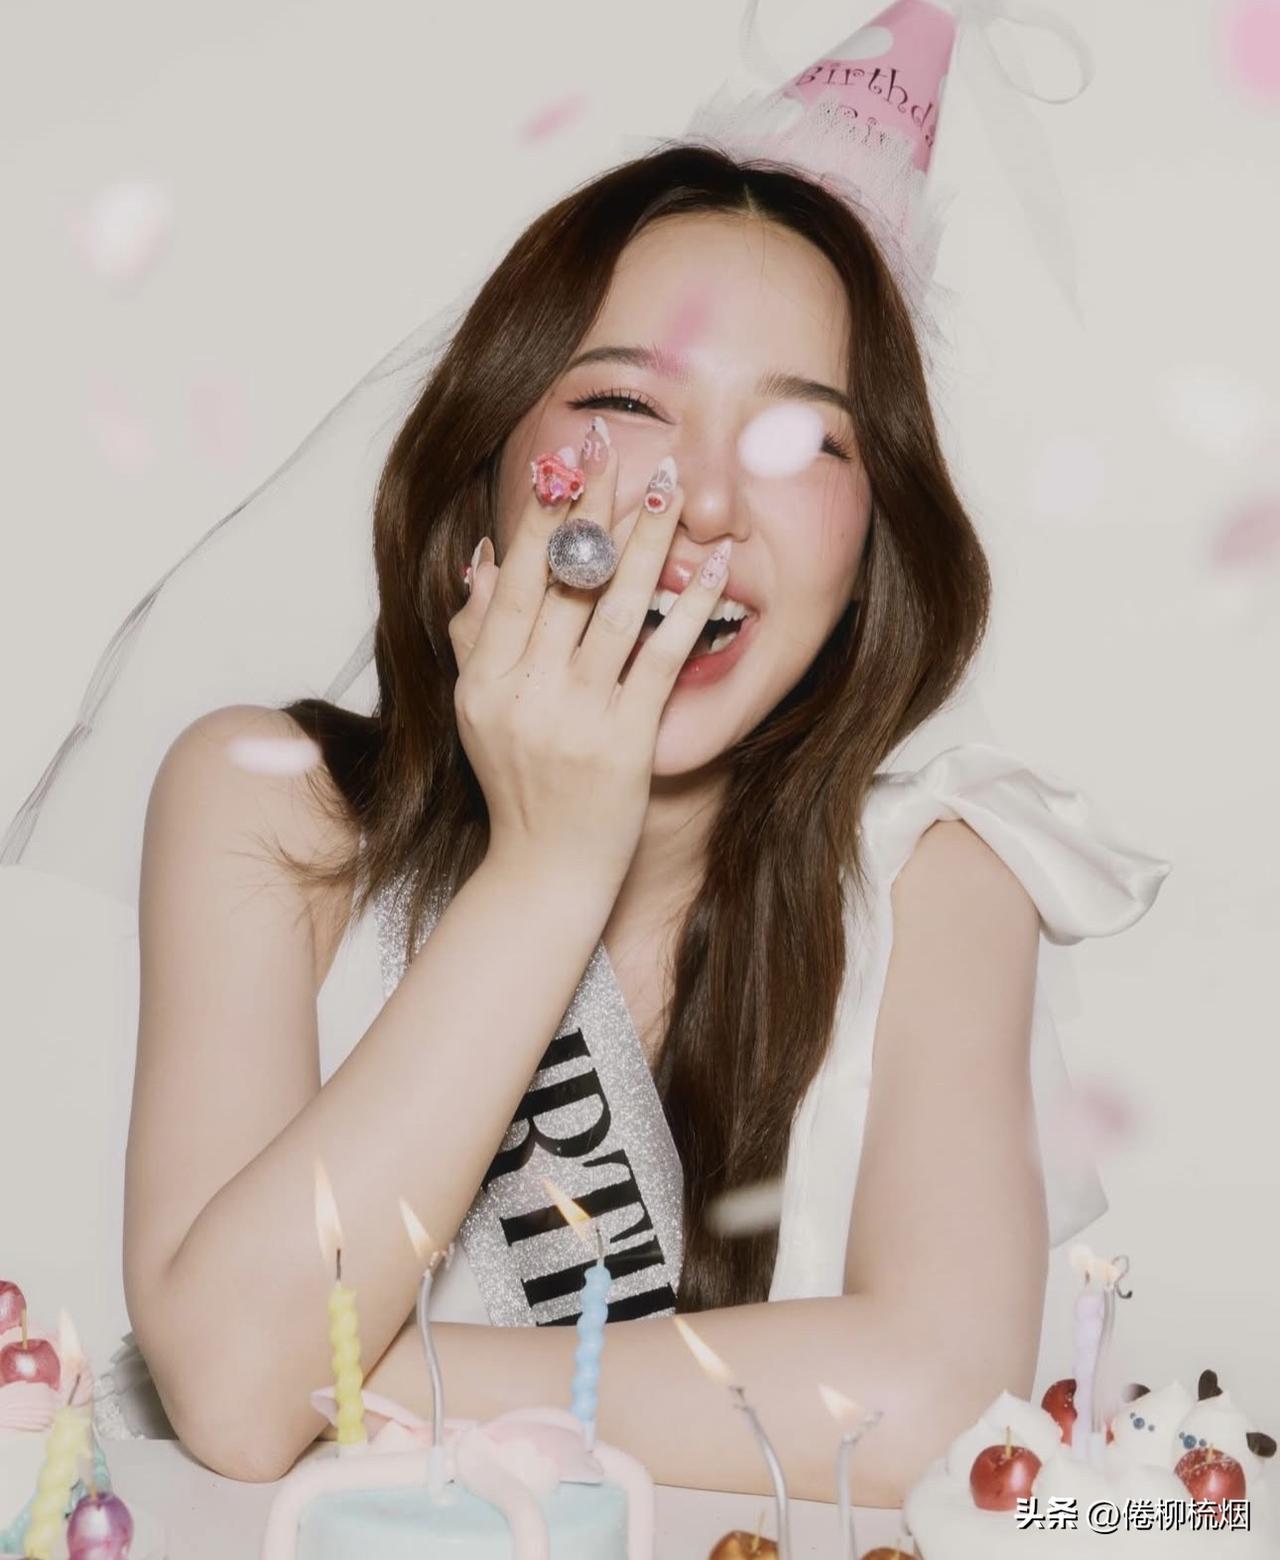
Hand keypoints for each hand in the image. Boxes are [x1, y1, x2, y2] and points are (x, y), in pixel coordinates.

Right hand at [448, 428, 730, 888]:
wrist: (545, 872)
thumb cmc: (518, 787)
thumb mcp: (477, 712)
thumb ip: (477, 635)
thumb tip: (487, 555)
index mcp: (484, 679)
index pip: (519, 577)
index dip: (545, 512)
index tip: (568, 456)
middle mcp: (523, 692)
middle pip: (565, 581)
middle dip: (595, 507)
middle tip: (622, 445)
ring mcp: (574, 717)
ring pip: (615, 609)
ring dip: (647, 542)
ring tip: (671, 488)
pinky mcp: (624, 741)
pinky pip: (661, 658)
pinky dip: (690, 607)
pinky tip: (719, 567)